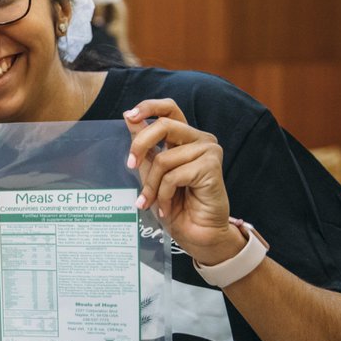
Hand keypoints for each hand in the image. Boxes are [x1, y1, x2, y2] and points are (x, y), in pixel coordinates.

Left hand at [123, 99, 242, 264]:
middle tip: (130, 166)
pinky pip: (173, 175)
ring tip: (151, 201)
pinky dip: (163, 194)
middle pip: (163, 125)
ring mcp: (209, 151)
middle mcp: (200, 139)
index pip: (170, 108)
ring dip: (152, 184)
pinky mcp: (212, 167)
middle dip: (140, 145)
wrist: (196, 233)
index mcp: (185, 137)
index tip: (129, 115)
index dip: (149, 106)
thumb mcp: (152, 171)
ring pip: (164, 158)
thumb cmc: (175, 204)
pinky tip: (166, 208)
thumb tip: (129, 116)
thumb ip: (143, 144)